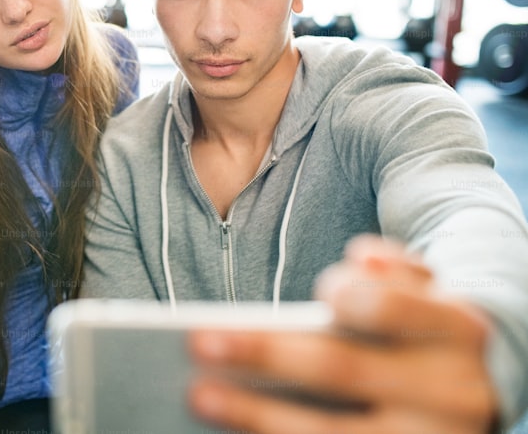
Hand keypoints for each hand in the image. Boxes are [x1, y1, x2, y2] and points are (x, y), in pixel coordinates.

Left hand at [186, 235, 499, 433]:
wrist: (475, 398)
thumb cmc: (426, 334)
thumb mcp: (427, 296)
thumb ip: (397, 272)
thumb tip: (364, 258)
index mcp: (458, 331)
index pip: (392, 308)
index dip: (353, 296)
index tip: (316, 290)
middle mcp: (453, 394)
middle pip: (342, 370)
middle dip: (266, 354)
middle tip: (199, 342)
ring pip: (331, 433)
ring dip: (257, 415)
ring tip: (200, 395)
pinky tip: (234, 430)